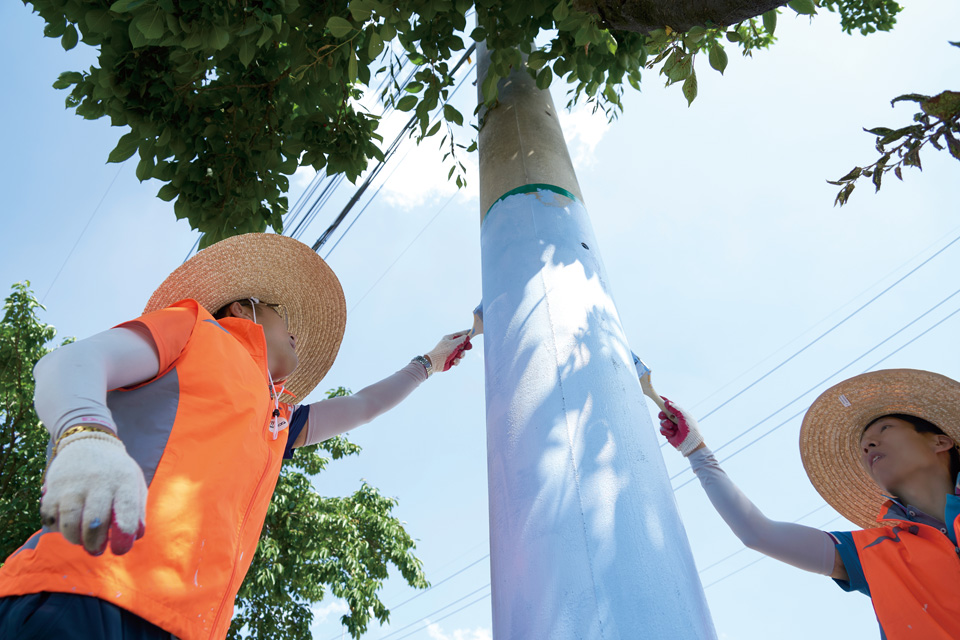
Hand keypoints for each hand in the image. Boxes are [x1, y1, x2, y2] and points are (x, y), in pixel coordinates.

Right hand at [41, 431, 146, 554]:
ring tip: (82, 541)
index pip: (127, 511)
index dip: (124, 536)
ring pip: (70, 522)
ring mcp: (74, 484)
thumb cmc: (116, 471)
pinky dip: (57, 528)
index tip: (120, 549)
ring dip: (76, 539)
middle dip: (95, 543)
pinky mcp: (53, 487)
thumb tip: (136, 536)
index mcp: (124, 481)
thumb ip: (137, 509)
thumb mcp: (134, 483)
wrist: (90, 443)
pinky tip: (66, 526)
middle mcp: (99, 481)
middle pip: (95, 522)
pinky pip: (51, 517)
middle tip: (97, 550)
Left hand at [425, 330, 471, 374]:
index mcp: (450, 338)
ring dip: (461, 355)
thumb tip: (467, 337)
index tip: (472, 332)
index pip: (460, 334)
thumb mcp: (454, 344)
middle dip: (465, 347)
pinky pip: (458, 359)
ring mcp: (451, 352)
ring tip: (457, 356)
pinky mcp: (451, 359)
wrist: (435, 363)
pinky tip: (452, 361)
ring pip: (462, 353)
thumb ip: (462, 340)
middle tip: (468, 347)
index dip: (466, 334)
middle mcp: (451, 345)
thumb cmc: (443, 351)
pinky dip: (456, 361)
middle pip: (462, 344)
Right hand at [658, 397, 703, 456]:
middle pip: (663, 413)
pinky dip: (666, 431)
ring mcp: (671, 426)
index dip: (665, 402)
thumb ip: (675, 408)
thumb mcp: (684, 416)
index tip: (660, 397)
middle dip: (662, 414)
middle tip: (664, 416)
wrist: (690, 443)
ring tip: (671, 427)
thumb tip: (666, 402)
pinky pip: (662, 429)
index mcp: (680, 414)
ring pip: (661, 421)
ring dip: (665, 424)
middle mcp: (675, 419)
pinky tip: (672, 433)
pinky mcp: (668, 433)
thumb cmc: (690, 429)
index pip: (671, 406)